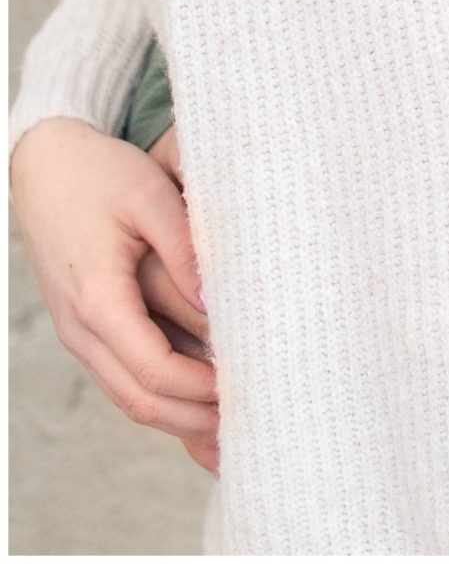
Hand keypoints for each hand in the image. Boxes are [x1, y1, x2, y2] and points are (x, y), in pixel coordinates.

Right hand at [11, 116, 217, 473]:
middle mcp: (82, 328)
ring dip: (177, 419)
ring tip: (229, 433)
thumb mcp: (148, 194)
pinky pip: (122, 377)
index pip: (153, 368)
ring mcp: (80, 333)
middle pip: (139, 398)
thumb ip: (183, 247)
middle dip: (193, 419)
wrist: (46, 166)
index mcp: (97, 299)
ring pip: (128, 396)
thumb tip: (216, 301)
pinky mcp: (87, 328)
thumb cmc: (101, 174)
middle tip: (249, 426)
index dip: (200, 387)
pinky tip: (193, 409)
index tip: (245, 389)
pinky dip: (159, 399)